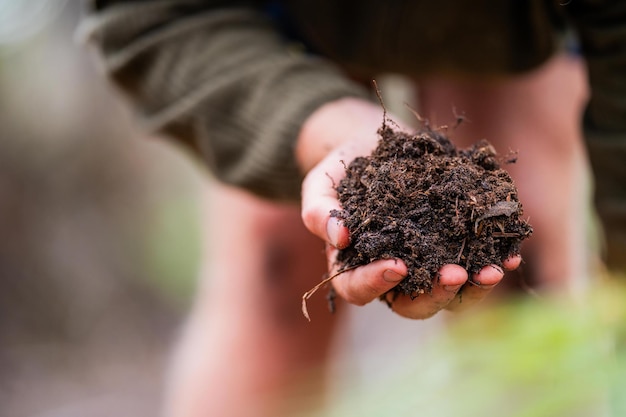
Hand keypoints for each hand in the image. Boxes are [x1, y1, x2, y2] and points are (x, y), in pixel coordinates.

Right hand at [297, 97, 520, 318]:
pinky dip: (493, 260)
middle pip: (412, 304)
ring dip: (474, 286)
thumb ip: (320, 211)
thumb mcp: (319, 185)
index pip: (359, 289)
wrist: (372, 146)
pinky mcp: (450, 243)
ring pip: (450, 292)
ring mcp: (424, 261)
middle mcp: (392, 273)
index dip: (377, 283)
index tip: (397, 265)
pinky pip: (474, 262)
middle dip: (436, 294)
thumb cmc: (341, 169)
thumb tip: (339, 238)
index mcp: (354, 267)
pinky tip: (511, 252)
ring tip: (494, 269)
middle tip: (454, 273)